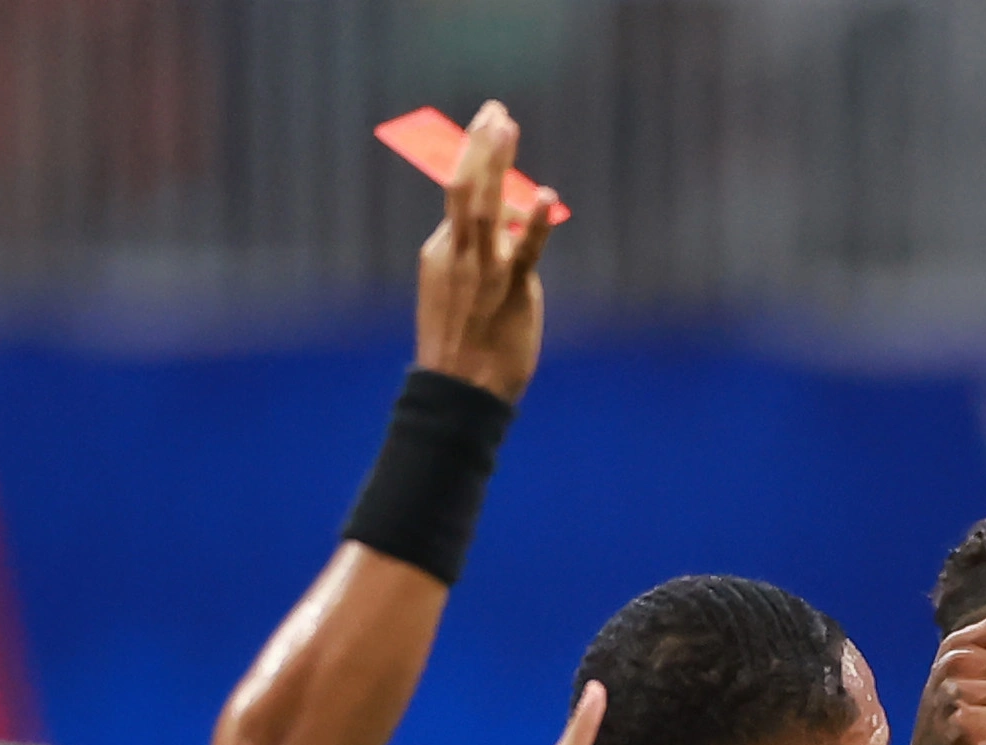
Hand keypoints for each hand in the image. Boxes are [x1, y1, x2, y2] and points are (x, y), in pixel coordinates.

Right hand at [410, 98, 559, 403]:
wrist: (460, 392)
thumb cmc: (463, 345)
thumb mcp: (457, 291)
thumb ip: (478, 255)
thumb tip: (508, 221)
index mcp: (440, 251)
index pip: (459, 198)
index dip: (477, 163)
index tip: (490, 131)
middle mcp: (458, 253)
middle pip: (463, 186)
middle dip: (477, 144)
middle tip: (494, 110)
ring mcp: (484, 270)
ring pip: (485, 204)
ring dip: (495, 160)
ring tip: (506, 123)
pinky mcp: (512, 290)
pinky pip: (525, 250)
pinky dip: (534, 222)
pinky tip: (545, 195)